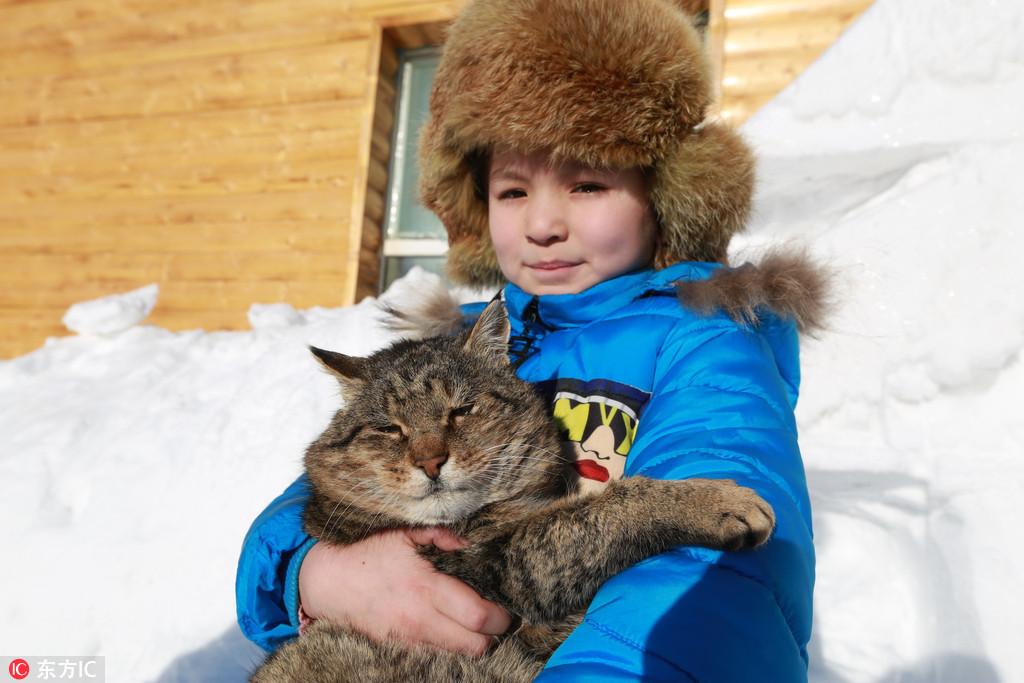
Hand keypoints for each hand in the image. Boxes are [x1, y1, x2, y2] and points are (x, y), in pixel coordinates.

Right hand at [297, 528, 511, 655]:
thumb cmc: (365, 552)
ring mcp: (408, 640)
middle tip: (498, 618)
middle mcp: (419, 621)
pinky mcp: (397, 649)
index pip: (479, 616)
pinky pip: (436, 656)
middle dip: (494, 635)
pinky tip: (451, 630)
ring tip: (477, 624)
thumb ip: (442, 535)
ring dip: (473, 643)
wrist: (324, 580)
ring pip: (457, 656)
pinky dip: (450, 647)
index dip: (501, 615)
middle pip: (475, 646)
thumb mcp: (404, 533)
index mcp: (426, 589)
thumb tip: (471, 543)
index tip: (508, 605)